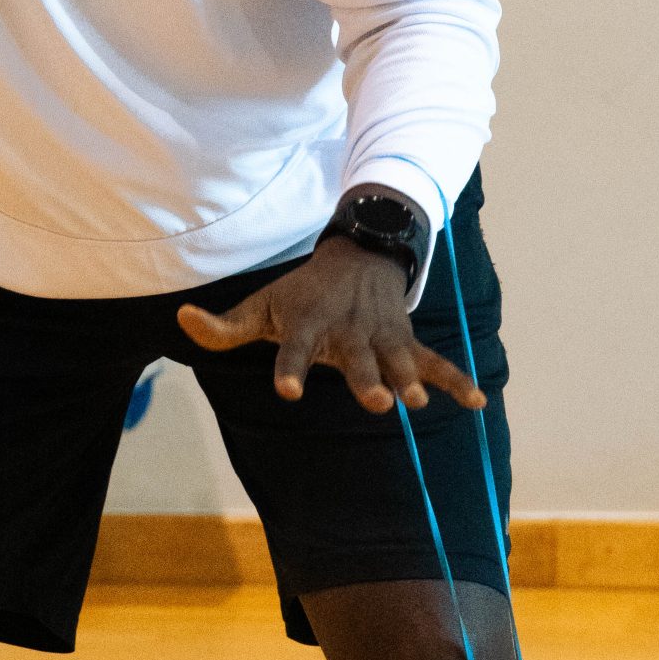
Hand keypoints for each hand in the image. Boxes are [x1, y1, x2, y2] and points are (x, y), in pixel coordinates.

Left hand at [176, 237, 485, 413]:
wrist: (358, 256)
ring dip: (408, 378)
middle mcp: (347, 332)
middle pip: (357, 360)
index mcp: (308, 325)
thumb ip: (223, 326)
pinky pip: (434, 360)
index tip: (285, 390)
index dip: (288, 368)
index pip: (294, 349)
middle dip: (366, 379)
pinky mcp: (406, 340)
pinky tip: (476, 403)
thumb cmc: (301, 293)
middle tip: (376, 402)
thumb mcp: (261, 305)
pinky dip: (455, 379)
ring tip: (416, 401)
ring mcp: (381, 336)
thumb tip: (182, 320)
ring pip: (397, 359)